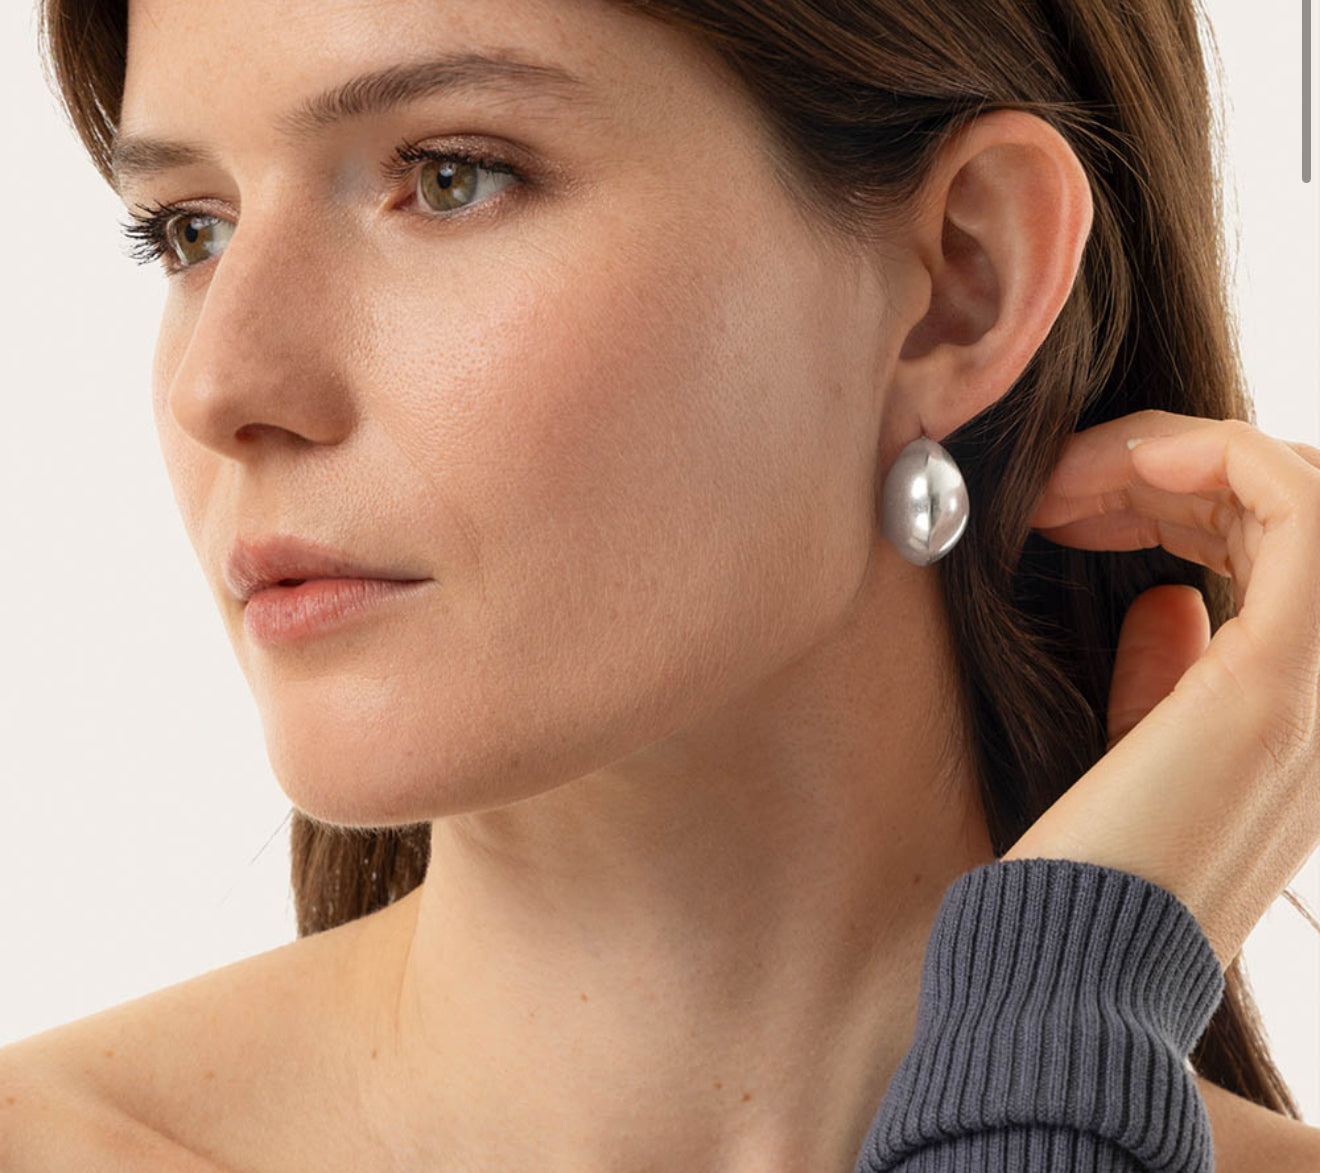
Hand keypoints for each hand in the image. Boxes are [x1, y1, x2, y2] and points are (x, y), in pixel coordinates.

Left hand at [1000, 409, 1319, 971]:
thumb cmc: (1080, 866)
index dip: (1178, 503)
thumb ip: (1167, 673)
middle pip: (1288, 512)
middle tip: (1052, 486)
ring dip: (1170, 459)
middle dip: (1164, 475)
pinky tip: (1109, 471)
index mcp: (1303, 710)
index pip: (1283, 553)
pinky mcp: (1282, 679)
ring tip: (1060, 480)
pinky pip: (1295, 503)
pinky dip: (1206, 458)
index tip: (1065, 507)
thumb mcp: (1135, 750)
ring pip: (1298, 491)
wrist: (1066, 964)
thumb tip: (1170, 598)